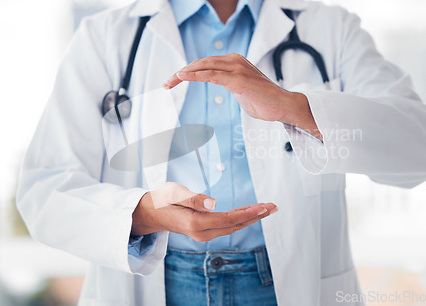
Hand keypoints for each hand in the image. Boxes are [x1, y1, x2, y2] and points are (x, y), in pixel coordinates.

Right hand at [132, 182, 276, 241]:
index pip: (228, 219)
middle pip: (235, 225)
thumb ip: (193, 198)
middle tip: (273, 206)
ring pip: (233, 226)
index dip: (248, 213)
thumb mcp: (174, 193)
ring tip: (267, 208)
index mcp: (195, 223)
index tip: (264, 206)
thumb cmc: (163, 199)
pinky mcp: (205, 230)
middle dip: (256, 216)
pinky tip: (250, 213)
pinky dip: (241, 218)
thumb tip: (212, 203)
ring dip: (251, 217)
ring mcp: (204, 233)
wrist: (152, 212)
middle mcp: (201, 232)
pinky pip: (227, 225)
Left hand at [163, 53, 320, 138]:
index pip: (205, 63)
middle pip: (201, 63)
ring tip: (169, 82)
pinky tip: (182, 77)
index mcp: (234, 62)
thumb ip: (229, 85)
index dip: (187, 71)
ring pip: (204, 67)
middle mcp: (234, 61)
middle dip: (181, 73)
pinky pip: (212, 75)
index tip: (173, 81)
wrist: (284, 106)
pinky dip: (196, 75)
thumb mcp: (241, 91)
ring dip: (184, 74)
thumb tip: (220, 85)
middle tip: (165, 84)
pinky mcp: (239, 79)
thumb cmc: (264, 101)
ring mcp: (237, 68)